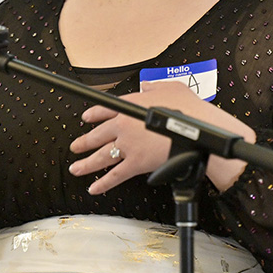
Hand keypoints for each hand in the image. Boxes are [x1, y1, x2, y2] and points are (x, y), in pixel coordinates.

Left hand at [68, 79, 255, 194]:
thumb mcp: (171, 87)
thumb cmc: (188, 109)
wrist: (197, 130)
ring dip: (86, 164)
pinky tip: (94, 188)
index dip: (93, 114)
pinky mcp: (135, 164)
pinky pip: (115, 176)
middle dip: (84, 141)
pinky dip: (103, 184)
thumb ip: (155, 86)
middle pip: (97, 134)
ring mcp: (128, 146)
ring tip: (75, 168)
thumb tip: (147, 85)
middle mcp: (124, 126)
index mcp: (131, 106)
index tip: (86, 118)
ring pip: (101, 157)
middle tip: (75, 146)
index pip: (105, 109)